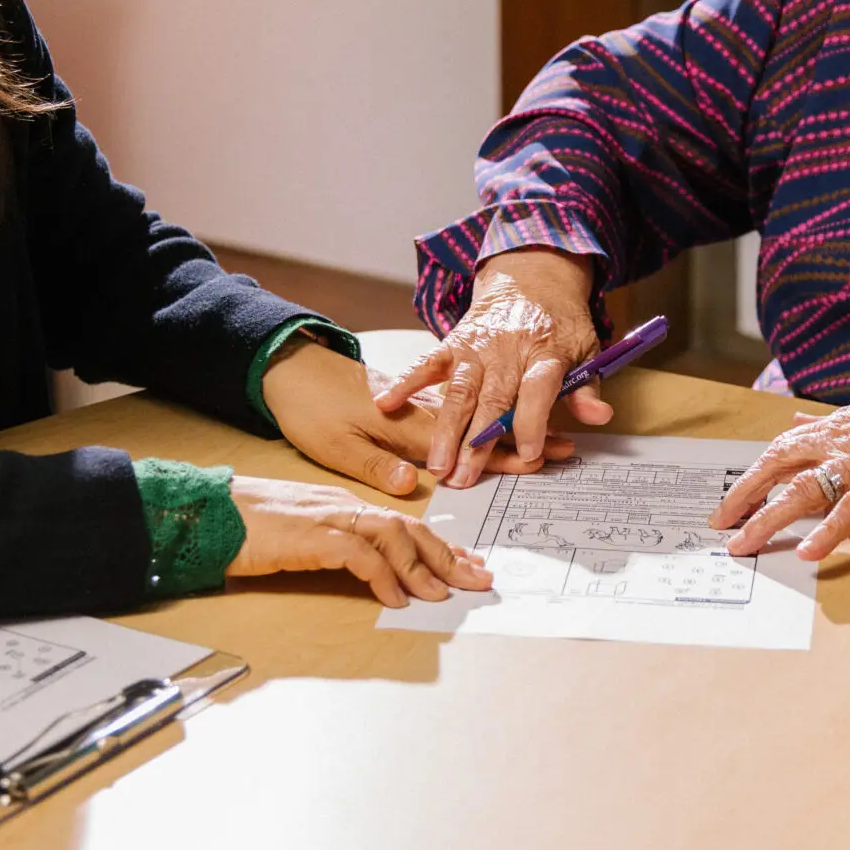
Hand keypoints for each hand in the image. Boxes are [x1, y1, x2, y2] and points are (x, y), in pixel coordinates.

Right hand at [222, 476, 492, 608]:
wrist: (204, 513)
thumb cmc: (244, 525)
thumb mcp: (300, 535)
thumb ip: (335, 546)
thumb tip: (370, 572)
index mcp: (343, 503)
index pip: (403, 522)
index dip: (439, 545)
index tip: (466, 564)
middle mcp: (342, 504)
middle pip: (409, 527)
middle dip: (448, 555)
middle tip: (478, 579)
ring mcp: (327, 517)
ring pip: (392, 536)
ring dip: (423, 567)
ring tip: (443, 594)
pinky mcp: (309, 536)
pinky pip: (358, 555)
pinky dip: (383, 576)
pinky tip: (397, 598)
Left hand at [267, 342, 570, 495]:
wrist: (288, 365)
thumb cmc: (307, 408)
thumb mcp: (332, 445)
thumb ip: (373, 465)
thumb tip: (407, 485)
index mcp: (407, 424)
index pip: (466, 440)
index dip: (503, 452)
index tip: (537, 457)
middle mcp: (421, 408)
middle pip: (485, 421)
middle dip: (525, 435)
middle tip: (562, 448)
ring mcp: (420, 398)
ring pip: (481, 408)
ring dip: (515, 420)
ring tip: (547, 430)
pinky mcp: (411, 393)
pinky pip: (459, 399)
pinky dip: (486, 409)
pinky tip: (506, 412)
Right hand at [374, 249, 609, 487]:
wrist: (532, 278)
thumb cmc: (561, 324)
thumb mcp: (587, 350)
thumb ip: (588, 388)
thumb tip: (600, 417)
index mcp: (545, 353)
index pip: (538, 390)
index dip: (533, 422)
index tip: (528, 454)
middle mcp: (507, 351)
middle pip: (492, 399)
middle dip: (476, 442)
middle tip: (464, 479)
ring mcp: (476, 347)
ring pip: (458, 391)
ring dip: (445, 429)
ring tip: (436, 465)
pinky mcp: (453, 343)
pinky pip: (427, 363)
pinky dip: (406, 381)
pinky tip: (386, 403)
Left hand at [712, 390, 849, 560]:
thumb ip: (832, 423)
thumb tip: (797, 421)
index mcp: (839, 425)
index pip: (783, 447)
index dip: (754, 473)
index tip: (733, 498)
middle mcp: (841, 441)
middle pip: (777, 465)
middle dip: (743, 495)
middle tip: (721, 524)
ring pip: (801, 491)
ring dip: (768, 520)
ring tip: (745, 545)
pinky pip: (848, 514)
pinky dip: (826, 534)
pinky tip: (807, 553)